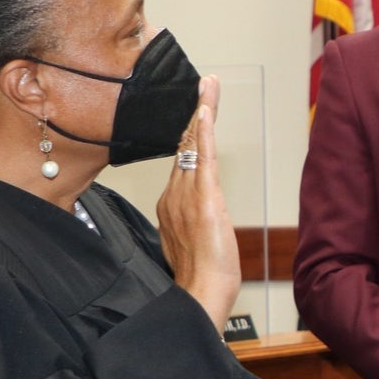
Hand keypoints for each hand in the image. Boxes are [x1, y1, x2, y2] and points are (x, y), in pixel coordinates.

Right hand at [157, 76, 240, 327]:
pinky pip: (201, 157)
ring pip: (192, 145)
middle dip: (194, 113)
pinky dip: (202, 132)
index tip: (194, 111)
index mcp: (171, 204)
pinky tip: (203, 110)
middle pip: (184, 145)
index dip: (187, 134)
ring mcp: (186, 195)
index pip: (181, 160)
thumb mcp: (193, 243)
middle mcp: (174, 195)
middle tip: (204, 85)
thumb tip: (200, 216)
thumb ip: (192, 223)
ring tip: (208, 86)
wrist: (199, 294)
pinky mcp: (202, 198)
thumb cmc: (200, 277)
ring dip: (201, 113)